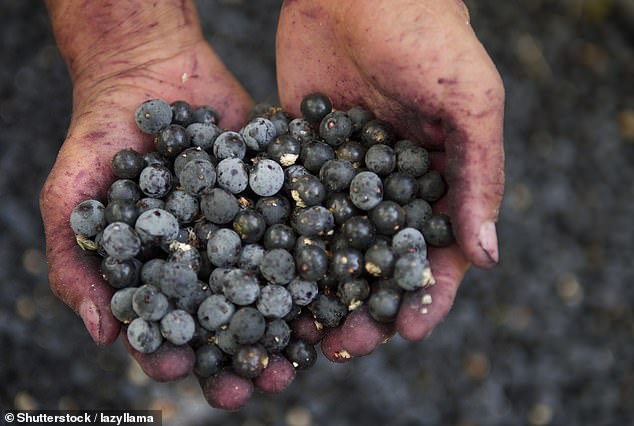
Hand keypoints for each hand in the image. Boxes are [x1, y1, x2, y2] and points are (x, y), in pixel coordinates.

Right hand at [41, 0, 293, 409]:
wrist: (149, 70)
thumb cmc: (99, 135)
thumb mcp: (69, 195)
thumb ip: (76, 262)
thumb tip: (101, 335)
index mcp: (161, 272)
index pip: (168, 330)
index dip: (175, 356)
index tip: (187, 374)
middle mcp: (209, 259)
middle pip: (230, 320)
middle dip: (247, 355)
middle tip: (269, 383)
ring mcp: (247, 231)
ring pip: (272, 287)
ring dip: (292, 322)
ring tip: (312, 349)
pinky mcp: (277, 197)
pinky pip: (300, 233)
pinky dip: (316, 259)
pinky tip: (334, 285)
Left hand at [277, 0, 504, 356]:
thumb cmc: (427, 37)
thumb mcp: (469, 101)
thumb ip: (481, 174)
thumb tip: (487, 256)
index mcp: (440, 182)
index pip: (439, 253)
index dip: (428, 296)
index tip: (409, 332)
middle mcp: (390, 189)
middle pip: (379, 262)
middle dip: (366, 306)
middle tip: (344, 344)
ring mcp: (342, 179)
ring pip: (332, 248)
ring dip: (319, 290)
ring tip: (300, 327)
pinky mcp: (299, 161)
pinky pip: (291, 211)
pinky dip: (281, 247)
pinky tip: (265, 277)